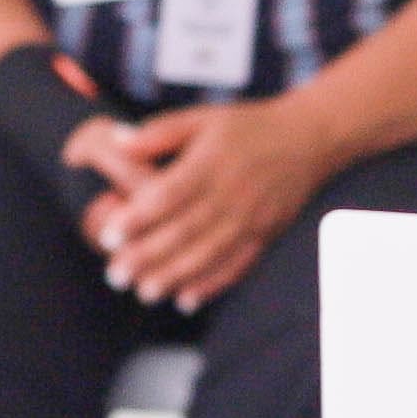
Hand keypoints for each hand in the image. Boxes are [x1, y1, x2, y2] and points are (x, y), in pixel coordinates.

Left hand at [69, 96, 337, 312]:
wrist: (307, 138)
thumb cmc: (246, 127)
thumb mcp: (202, 118)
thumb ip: (159, 132)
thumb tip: (117, 142)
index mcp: (210, 162)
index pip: (167, 196)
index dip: (137, 218)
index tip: (109, 236)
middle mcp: (230, 193)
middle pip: (183, 231)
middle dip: (147, 257)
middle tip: (116, 275)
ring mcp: (250, 218)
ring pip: (207, 254)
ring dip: (175, 277)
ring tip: (144, 293)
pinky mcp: (265, 234)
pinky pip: (237, 265)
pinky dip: (212, 285)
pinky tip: (186, 299)